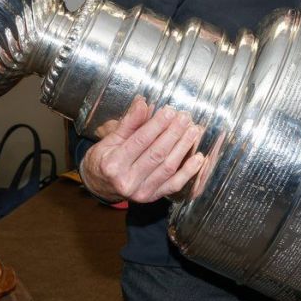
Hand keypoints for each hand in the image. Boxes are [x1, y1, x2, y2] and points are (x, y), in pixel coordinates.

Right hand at [80, 98, 204, 202]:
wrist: (100, 186)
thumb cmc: (104, 159)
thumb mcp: (110, 139)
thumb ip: (129, 123)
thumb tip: (142, 102)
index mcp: (112, 164)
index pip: (140, 141)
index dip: (157, 125)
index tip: (170, 111)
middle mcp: (126, 181)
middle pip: (156, 154)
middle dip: (174, 133)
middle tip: (185, 117)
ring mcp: (141, 192)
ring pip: (168, 167)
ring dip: (184, 147)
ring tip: (194, 131)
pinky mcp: (152, 197)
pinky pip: (174, 185)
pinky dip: (189, 171)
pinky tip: (199, 157)